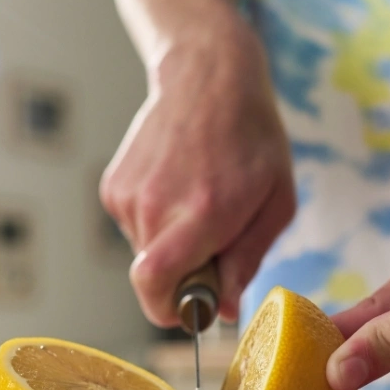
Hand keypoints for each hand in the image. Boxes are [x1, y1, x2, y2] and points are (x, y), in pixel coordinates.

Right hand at [100, 10, 294, 326]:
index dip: (170, 312)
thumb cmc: (252, 139)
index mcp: (202, 212)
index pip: (156, 286)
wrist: (206, 77)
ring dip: (170, 246)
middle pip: (153, 278)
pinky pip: (133, 230)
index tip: (192, 310)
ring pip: (143, 254)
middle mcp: (156, 205)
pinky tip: (176, 187)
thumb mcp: (276, 203)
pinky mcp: (113, 188)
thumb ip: (247, 261)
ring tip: (195, 201)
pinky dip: (156, 224)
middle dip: (183, 277)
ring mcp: (127, 196)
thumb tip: (221, 310)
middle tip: (212, 241)